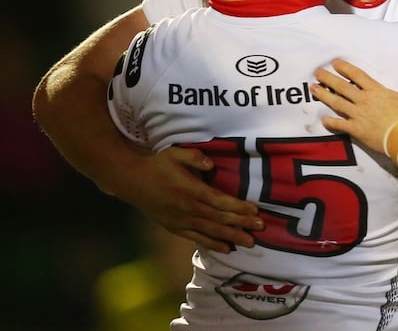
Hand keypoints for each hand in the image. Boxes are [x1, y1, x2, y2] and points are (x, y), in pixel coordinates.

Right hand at [115, 146, 262, 252]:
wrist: (131, 182)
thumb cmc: (157, 165)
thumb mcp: (174, 153)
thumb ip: (194, 157)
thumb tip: (211, 163)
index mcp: (190, 190)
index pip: (219, 201)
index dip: (238, 207)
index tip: (255, 210)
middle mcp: (187, 208)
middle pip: (219, 218)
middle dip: (241, 224)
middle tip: (261, 228)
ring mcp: (181, 221)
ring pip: (210, 231)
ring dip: (231, 237)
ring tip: (249, 243)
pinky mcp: (175, 228)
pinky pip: (196, 238)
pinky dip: (212, 244)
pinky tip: (226, 248)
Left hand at [313, 59, 397, 153]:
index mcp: (377, 91)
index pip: (358, 76)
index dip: (346, 68)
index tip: (335, 62)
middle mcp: (364, 100)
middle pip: (343, 87)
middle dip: (329, 78)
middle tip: (317, 72)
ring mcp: (358, 115)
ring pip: (337, 103)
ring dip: (324, 95)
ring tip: (313, 89)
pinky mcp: (356, 130)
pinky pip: (340, 124)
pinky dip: (331, 122)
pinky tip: (323, 119)